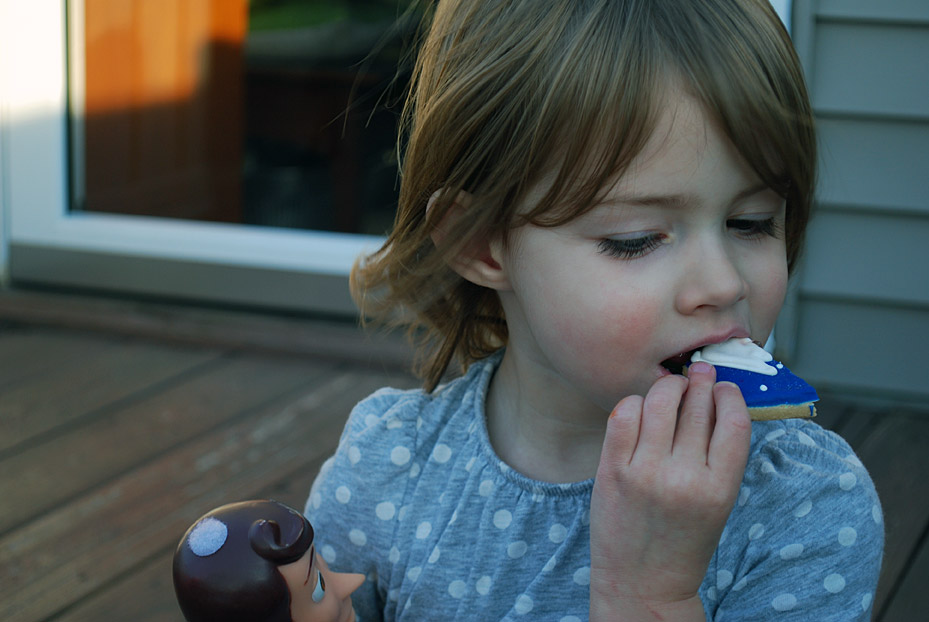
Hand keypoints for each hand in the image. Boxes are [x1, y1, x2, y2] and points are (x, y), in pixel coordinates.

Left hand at [590, 363, 750, 620]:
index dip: (730, 394)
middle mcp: (684, 478)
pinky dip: (633, 403)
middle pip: (697, 406)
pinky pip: (623, 415)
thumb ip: (717, 455)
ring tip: (670, 387)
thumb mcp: (717, 502)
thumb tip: (715, 396)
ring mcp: (645, 472)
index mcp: (720, 488)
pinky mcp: (612, 470)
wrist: (641, 582)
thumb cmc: (683, 539)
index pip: (734, 421)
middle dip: (699, 382)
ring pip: (659, 401)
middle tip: (697, 373)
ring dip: (667, 386)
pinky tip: (639, 408)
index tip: (724, 386)